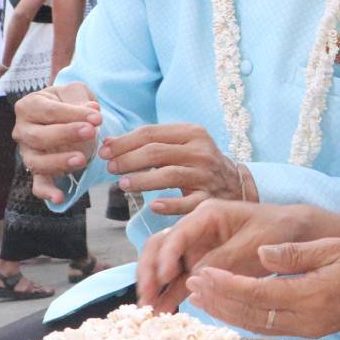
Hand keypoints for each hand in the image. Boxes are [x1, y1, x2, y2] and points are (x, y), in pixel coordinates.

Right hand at [12, 83, 102, 202]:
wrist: (67, 115)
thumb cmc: (69, 101)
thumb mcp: (75, 91)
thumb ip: (80, 98)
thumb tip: (91, 110)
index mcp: (28, 106)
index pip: (47, 111)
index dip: (72, 114)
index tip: (97, 118)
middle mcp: (22, 130)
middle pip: (38, 136)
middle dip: (66, 134)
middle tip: (91, 132)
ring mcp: (27, 153)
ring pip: (36, 162)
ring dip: (59, 162)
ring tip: (82, 160)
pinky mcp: (37, 171)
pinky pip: (38, 184)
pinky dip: (47, 192)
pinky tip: (60, 198)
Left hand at [100, 122, 245, 215]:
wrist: (234, 185)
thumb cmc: (197, 164)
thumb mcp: (182, 145)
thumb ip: (152, 143)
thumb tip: (109, 144)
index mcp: (193, 133)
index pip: (151, 133)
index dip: (124, 142)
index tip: (105, 150)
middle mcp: (202, 151)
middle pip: (157, 152)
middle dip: (128, 159)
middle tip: (110, 168)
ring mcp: (207, 175)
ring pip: (168, 175)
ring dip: (142, 180)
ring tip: (123, 185)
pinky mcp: (210, 198)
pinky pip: (187, 203)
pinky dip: (170, 204)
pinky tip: (153, 206)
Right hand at [137, 199, 310, 309]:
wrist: (295, 234)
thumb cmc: (276, 230)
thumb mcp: (253, 243)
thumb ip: (224, 258)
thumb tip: (194, 277)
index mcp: (207, 215)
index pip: (177, 234)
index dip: (166, 256)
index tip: (164, 277)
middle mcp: (195, 230)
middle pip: (161, 247)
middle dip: (150, 271)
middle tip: (146, 296)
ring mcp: (196, 248)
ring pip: (165, 265)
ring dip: (155, 286)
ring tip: (148, 309)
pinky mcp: (202, 266)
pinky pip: (180, 280)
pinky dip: (170, 294)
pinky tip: (162, 310)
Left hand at [184, 238, 339, 338]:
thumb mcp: (335, 248)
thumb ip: (297, 253)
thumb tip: (261, 252)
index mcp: (311, 295)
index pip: (259, 293)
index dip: (228, 285)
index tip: (204, 272)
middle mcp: (305, 318)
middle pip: (251, 315)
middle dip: (218, 300)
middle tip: (191, 284)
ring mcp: (305, 329)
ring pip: (255, 326)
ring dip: (225, 312)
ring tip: (199, 297)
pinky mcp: (305, 331)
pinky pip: (266, 328)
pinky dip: (242, 319)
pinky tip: (225, 308)